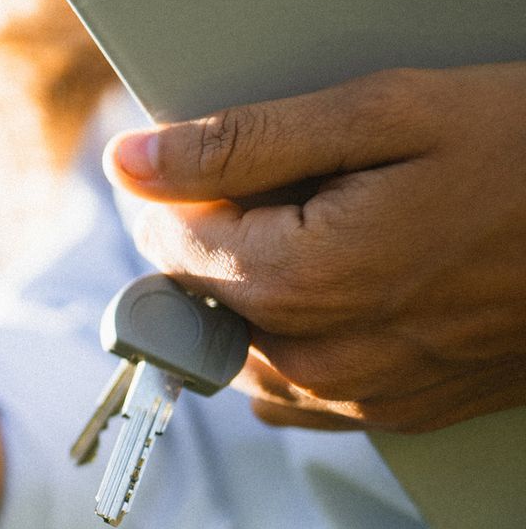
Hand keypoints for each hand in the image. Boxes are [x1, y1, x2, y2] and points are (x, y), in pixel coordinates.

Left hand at [106, 62, 525, 431]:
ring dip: (256, 288)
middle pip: (200, 299)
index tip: (216, 151)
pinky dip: (297, 334)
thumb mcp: (389, 113)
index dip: (177, 187)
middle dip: (220, 235)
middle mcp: (319, 359)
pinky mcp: (396, 415)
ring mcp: (359, 398)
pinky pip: (296, 388)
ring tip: (335, 224)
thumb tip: (132, 162)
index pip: (168, 243)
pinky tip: (350, 282)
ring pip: (242, 345)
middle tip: (298, 180)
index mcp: (302, 280)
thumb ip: (245, 143)